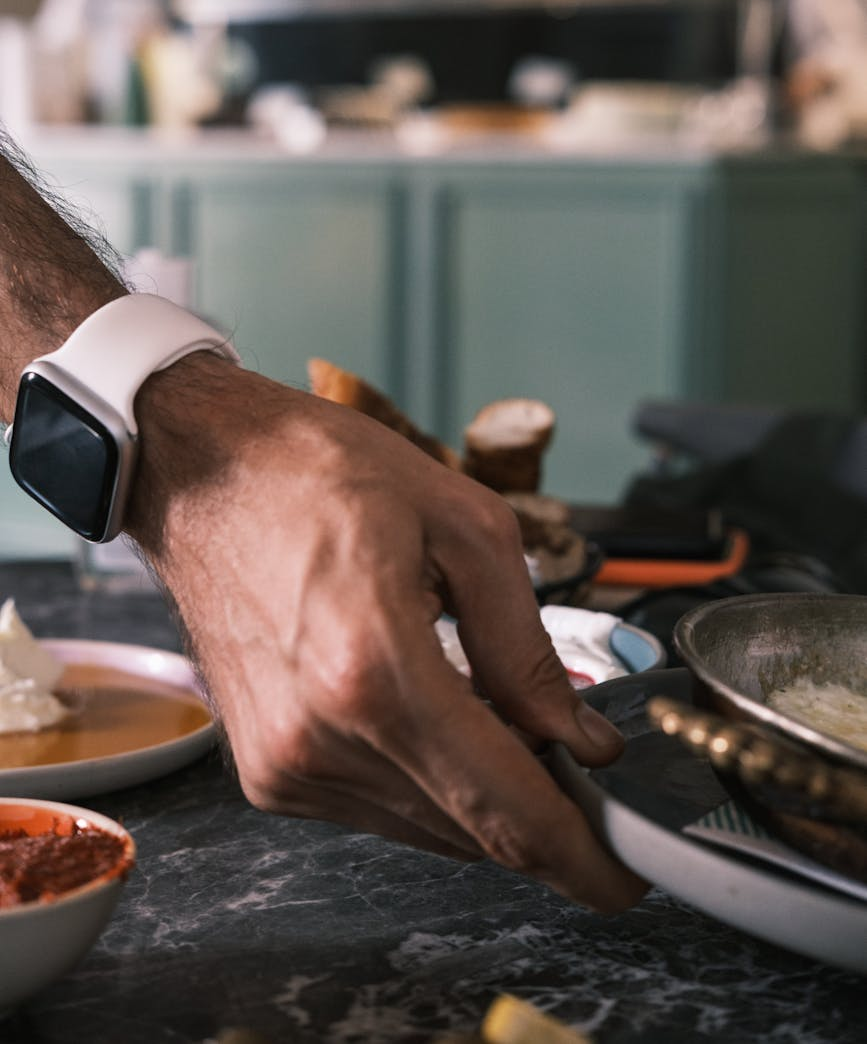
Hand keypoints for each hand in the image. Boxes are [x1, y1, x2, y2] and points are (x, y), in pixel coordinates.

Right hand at [127, 359, 647, 912]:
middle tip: (583, 766)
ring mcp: (285, 765)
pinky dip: (429, 780)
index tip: (625, 878)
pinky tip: (440, 717)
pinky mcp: (267, 772)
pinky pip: (379, 809)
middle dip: (544, 814)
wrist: (204, 473)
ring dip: (484, 795)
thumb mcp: (461, 525)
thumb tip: (577, 737)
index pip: (504, 806)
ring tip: (505, 720)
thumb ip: (528, 647)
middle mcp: (321, 738)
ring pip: (430, 829)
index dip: (579, 856)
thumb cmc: (317, 472)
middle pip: (472, 830)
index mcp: (374, 668)